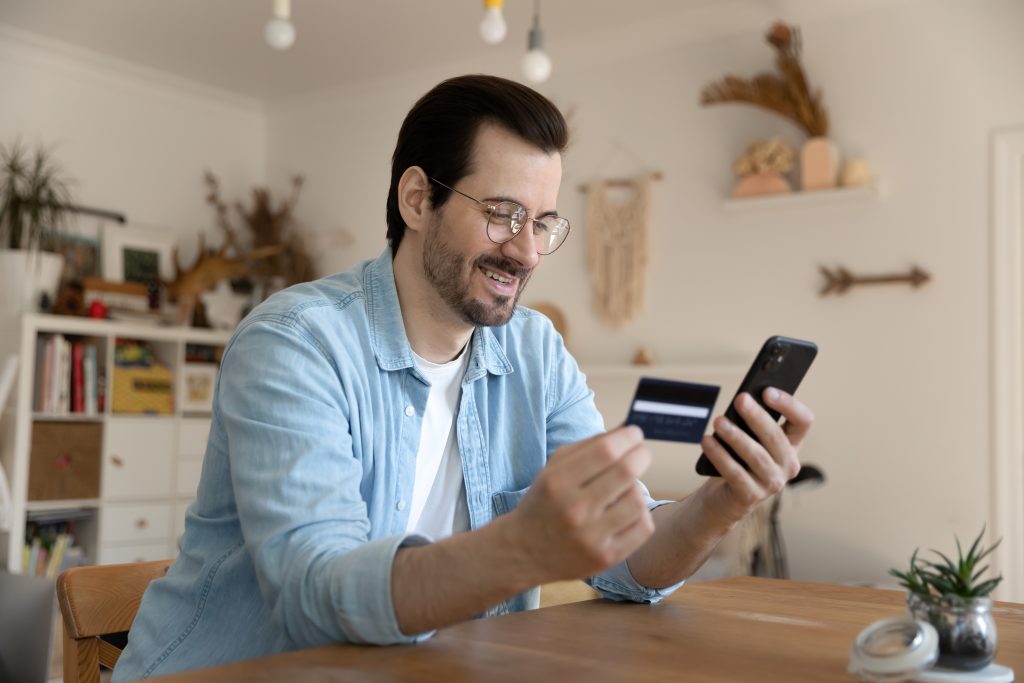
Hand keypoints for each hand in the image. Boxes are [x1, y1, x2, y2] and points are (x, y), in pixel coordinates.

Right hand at [507, 426, 655, 583]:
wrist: (523, 551)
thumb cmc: (544, 502)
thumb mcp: (554, 468)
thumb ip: (589, 446)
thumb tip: (627, 430)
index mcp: (557, 482)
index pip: (605, 451)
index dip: (627, 437)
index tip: (634, 433)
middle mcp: (574, 510)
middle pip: (626, 472)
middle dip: (641, 456)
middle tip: (640, 453)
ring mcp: (591, 537)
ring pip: (638, 500)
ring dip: (636, 488)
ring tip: (624, 489)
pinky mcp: (606, 557)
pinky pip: (644, 528)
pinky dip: (640, 515)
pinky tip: (626, 512)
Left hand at [698, 388, 813, 525]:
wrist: (725, 497)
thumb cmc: (739, 459)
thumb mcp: (748, 438)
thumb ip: (749, 422)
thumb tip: (742, 400)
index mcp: (792, 445)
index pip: (803, 421)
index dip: (789, 405)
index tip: (768, 391)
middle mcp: (788, 465)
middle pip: (776, 437)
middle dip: (757, 417)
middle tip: (740, 399)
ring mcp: (772, 483)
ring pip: (756, 456)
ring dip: (736, 436)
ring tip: (718, 421)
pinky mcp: (751, 496)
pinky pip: (735, 473)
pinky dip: (720, 456)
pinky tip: (707, 442)